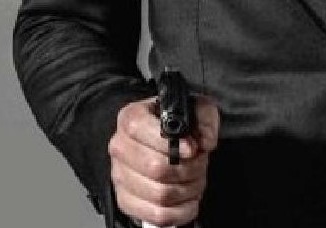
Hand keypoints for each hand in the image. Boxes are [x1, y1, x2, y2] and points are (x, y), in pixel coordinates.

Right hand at [109, 94, 218, 226]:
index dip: (171, 143)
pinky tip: (188, 199)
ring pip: (160, 194)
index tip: (192, 149)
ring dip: (187, 189)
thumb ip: (204, 119)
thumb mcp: (197, 109)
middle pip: (156, 168)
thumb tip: (204, 142)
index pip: (142, 130)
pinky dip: (180, 212)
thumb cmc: (178, 123)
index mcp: (132, 117)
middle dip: (187, 168)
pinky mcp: (126, 200)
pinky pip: (156, 215)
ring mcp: (120, 175)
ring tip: (195, 178)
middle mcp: (121, 146)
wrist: (166, 139)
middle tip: (199, 163)